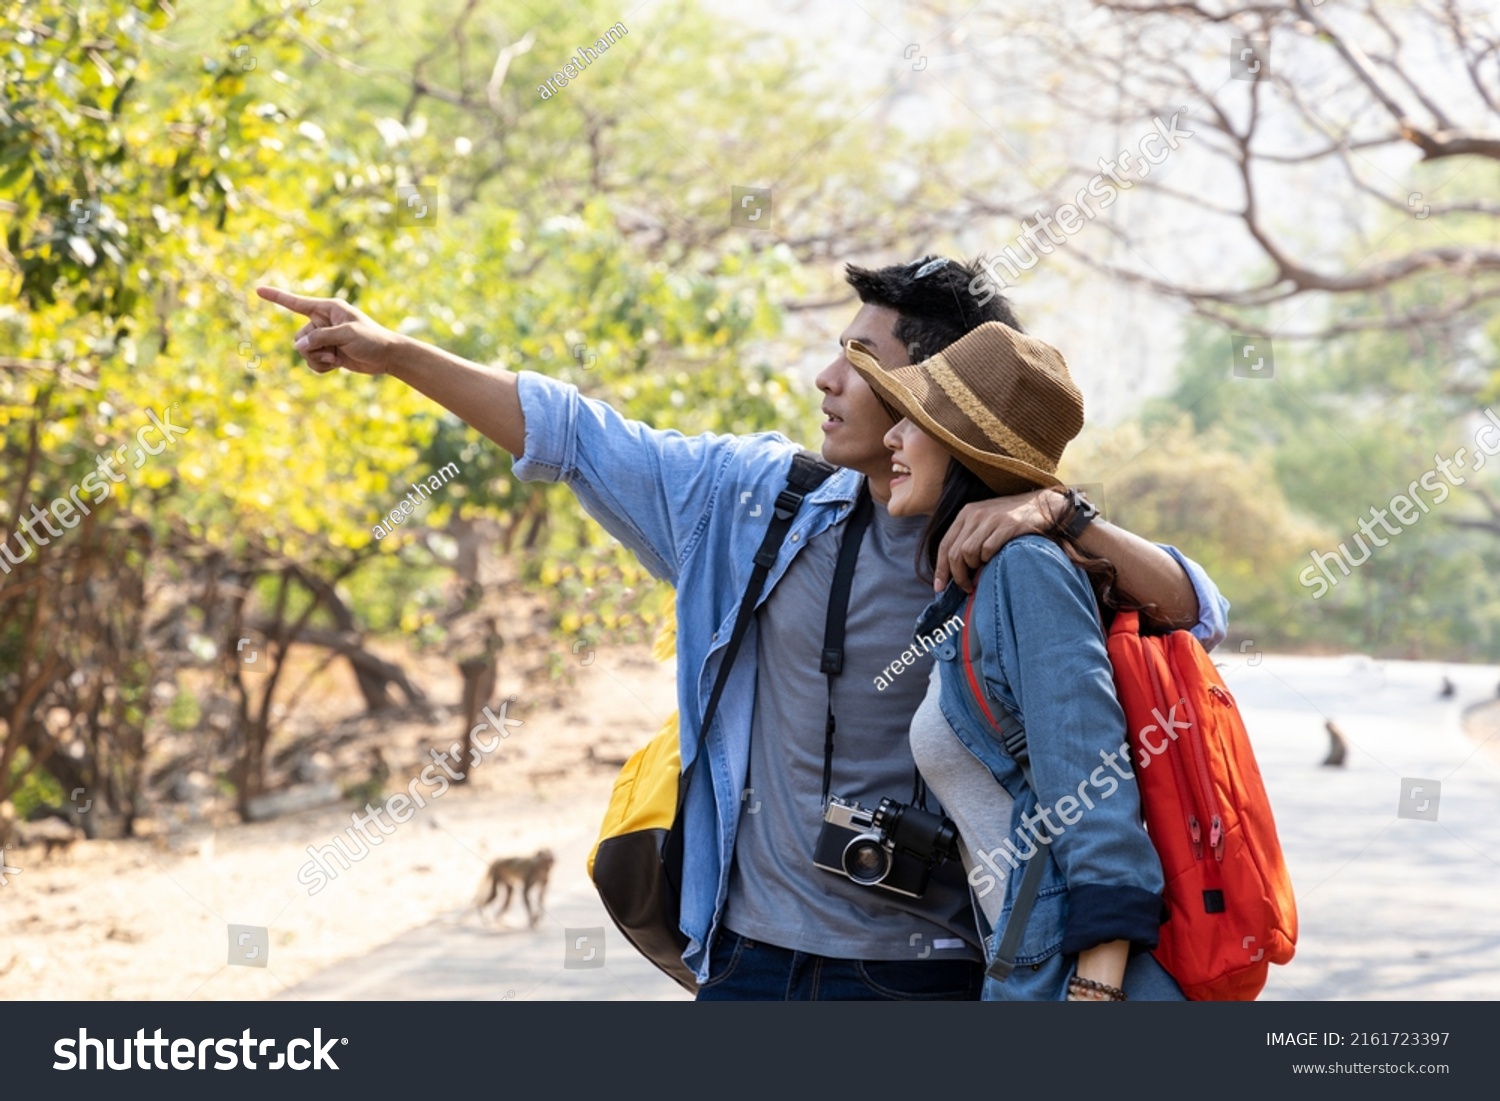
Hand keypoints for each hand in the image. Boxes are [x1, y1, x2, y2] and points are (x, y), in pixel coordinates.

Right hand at [255, 286, 401, 375]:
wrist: (387, 357)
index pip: (296, 303)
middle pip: (299, 338)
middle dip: (312, 349)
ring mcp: (324, 338)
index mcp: (327, 309)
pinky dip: (321, 367)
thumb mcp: (347, 335)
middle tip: (333, 351)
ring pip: (303, 352)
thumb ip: (321, 338)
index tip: (258, 289)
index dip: (276, 297)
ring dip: (318, 360)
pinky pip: (312, 362)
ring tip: (337, 359)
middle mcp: (323, 322)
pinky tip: (337, 366)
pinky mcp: (327, 353)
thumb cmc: (372, 339)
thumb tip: (300, 346)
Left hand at [933, 488, 1064, 591]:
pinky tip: (995, 560)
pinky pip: (988, 550)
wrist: (1041, 505)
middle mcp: (975, 514)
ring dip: (974, 568)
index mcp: (966, 514)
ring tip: (983, 571)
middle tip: (966, 587)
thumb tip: (955, 570)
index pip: (945, 545)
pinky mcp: (1007, 525)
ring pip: (968, 553)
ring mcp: (991, 519)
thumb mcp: (985, 521)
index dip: (940, 569)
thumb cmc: (1011, 520)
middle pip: (955, 552)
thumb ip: (969, 539)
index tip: (939, 587)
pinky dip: (989, 559)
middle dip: (957, 575)